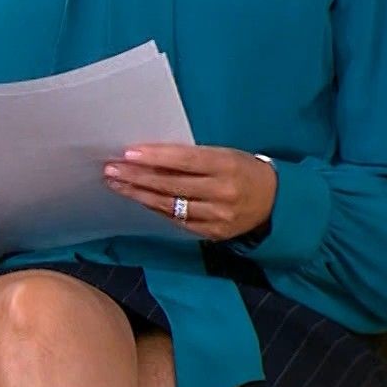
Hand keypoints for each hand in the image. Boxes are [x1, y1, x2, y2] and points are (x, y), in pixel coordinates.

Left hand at [103, 144, 276, 241]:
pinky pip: (177, 221)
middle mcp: (222, 192)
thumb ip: (193, 158)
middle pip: (171, 185)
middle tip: (110, 169)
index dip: (155, 157)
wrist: (276, 202)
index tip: (128, 153)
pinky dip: (156, 209)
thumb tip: (150, 156)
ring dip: (139, 194)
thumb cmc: (243, 169)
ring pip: (170, 206)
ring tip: (116, 184)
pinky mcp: (212, 233)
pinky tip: (138, 199)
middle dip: (137, 177)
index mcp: (226, 165)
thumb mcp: (224, 155)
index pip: (184, 160)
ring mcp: (217, 216)